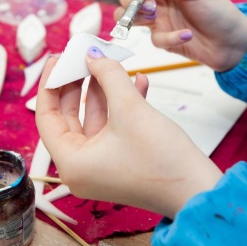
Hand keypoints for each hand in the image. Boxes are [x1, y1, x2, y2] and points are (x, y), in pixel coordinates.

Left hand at [35, 49, 222, 218]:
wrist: (199, 190)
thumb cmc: (163, 161)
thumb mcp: (130, 109)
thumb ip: (108, 76)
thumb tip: (94, 55)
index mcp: (71, 162)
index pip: (46, 116)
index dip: (50, 83)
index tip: (58, 58)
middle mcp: (81, 167)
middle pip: (69, 116)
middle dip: (78, 83)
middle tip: (83, 57)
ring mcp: (101, 165)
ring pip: (93, 118)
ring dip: (103, 90)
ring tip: (111, 63)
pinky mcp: (120, 161)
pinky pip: (112, 126)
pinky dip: (120, 105)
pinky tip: (138, 82)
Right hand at [117, 0, 246, 71]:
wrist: (232, 42)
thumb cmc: (218, 11)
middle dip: (131, 1)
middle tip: (151, 6)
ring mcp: (158, 20)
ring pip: (129, 18)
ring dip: (139, 18)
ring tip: (158, 17)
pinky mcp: (163, 39)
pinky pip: (153, 39)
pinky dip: (169, 38)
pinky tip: (186, 35)